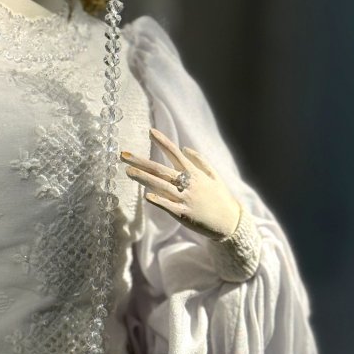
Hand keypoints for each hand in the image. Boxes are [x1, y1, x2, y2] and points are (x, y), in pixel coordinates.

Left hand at [121, 127, 240, 240]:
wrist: (230, 222)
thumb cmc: (221, 198)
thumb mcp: (214, 175)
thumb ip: (200, 160)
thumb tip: (184, 148)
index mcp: (194, 173)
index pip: (175, 153)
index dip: (163, 141)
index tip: (150, 131)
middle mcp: (188, 183)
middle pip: (160, 169)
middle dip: (141, 162)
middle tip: (123, 155)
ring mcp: (186, 199)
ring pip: (161, 186)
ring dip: (144, 178)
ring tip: (128, 171)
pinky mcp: (184, 214)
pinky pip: (169, 206)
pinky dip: (159, 200)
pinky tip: (146, 196)